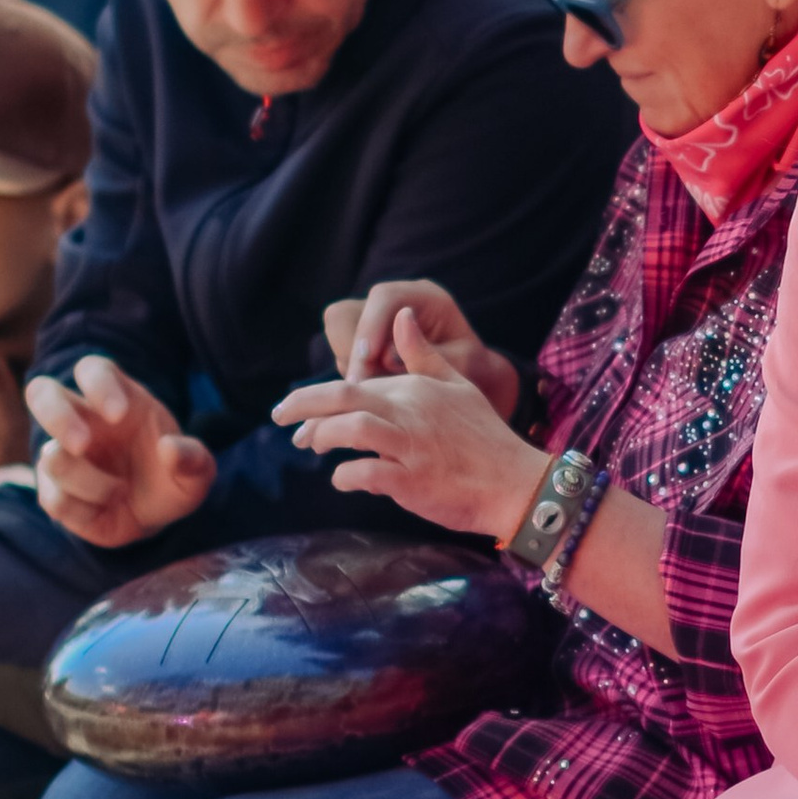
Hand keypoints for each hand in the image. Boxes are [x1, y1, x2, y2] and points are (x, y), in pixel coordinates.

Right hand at [27, 356, 214, 545]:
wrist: (156, 516)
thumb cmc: (172, 479)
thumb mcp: (197, 473)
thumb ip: (193, 459)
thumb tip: (170, 448)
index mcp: (119, 399)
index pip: (93, 369)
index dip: (98, 384)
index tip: (119, 414)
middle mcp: (82, 420)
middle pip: (41, 392)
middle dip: (56, 416)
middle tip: (82, 444)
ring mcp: (62, 454)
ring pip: (51, 457)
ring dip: (89, 482)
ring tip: (119, 492)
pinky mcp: (53, 490)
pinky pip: (53, 499)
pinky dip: (84, 512)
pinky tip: (105, 511)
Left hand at [274, 310, 547, 540]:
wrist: (517, 483)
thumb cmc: (486, 437)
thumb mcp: (459, 385)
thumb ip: (423, 354)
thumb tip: (400, 315)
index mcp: (416, 388)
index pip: (356, 381)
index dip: (319, 396)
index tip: (300, 410)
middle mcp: (410, 411)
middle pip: (343, 397)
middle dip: (302, 405)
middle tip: (279, 417)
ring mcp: (410, 446)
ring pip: (350, 429)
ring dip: (321, 437)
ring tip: (309, 446)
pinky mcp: (411, 480)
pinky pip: (364, 473)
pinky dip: (345, 476)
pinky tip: (342, 479)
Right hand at [321, 277, 517, 413]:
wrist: (473, 376)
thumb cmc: (472, 368)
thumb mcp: (464, 364)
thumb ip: (430, 357)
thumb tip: (387, 357)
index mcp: (426, 296)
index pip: (385, 297)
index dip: (370, 326)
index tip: (368, 359)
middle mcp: (396, 301)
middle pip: (347, 312)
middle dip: (353, 351)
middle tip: (365, 386)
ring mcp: (374, 317)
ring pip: (337, 331)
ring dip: (350, 363)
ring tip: (377, 389)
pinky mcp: (360, 336)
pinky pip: (339, 349)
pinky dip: (351, 370)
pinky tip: (374, 388)